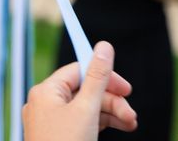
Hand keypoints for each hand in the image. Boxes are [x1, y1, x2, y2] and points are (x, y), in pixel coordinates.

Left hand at [22, 41, 136, 140]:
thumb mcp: (87, 110)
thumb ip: (98, 77)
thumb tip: (104, 46)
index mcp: (46, 91)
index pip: (78, 70)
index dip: (104, 76)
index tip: (126, 87)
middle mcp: (45, 103)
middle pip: (85, 90)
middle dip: (111, 100)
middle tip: (131, 114)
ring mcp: (51, 122)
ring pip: (86, 107)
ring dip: (111, 113)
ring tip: (131, 124)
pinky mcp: (58, 136)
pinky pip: (82, 122)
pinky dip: (101, 124)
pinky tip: (120, 127)